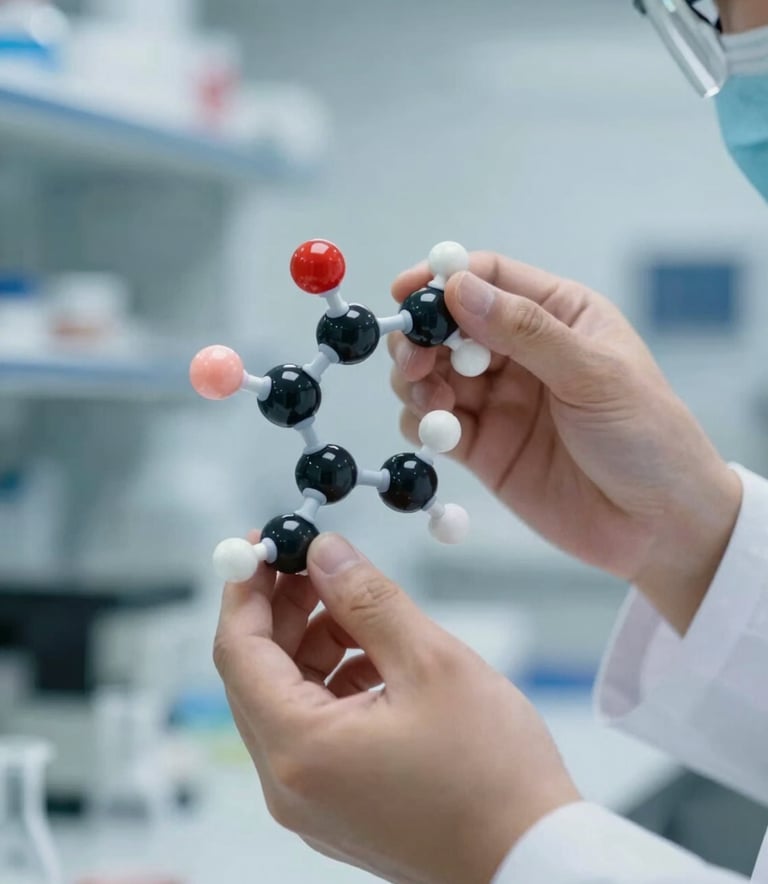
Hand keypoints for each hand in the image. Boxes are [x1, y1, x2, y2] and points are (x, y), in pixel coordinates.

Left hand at [214, 532, 578, 883]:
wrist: (533, 861)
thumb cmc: (493, 775)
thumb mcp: (432, 663)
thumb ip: (367, 599)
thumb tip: (324, 553)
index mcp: (300, 750)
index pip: (238, 651)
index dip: (246, 589)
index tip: (262, 543)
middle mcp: (290, 785)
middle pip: (259, 674)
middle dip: (284, 610)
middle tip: (318, 563)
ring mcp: (312, 801)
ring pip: (289, 698)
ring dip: (315, 643)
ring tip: (362, 608)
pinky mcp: (339, 805)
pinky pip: (316, 728)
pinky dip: (336, 681)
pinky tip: (379, 656)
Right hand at [389, 254, 741, 632]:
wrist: (660, 527)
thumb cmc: (648, 437)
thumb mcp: (592, 374)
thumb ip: (524, 331)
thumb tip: (458, 288)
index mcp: (558, 315)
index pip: (489, 278)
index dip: (442, 279)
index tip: (407, 292)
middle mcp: (522, 352)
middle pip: (448, 326)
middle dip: (421, 336)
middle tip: (412, 358)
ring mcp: (499, 400)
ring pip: (433, 374)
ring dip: (416, 380)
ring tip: (428, 399)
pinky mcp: (483, 448)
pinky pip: (434, 424)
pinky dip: (421, 422)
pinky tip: (438, 430)